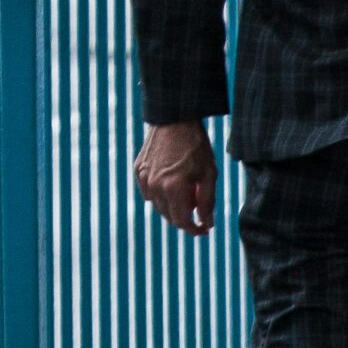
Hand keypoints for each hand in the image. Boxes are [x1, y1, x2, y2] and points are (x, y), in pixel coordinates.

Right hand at [134, 121, 216, 235]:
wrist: (175, 118)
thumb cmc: (196, 145)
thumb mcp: (209, 173)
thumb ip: (207, 202)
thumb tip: (206, 223)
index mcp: (174, 188)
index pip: (182, 222)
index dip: (194, 229)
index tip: (204, 229)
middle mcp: (155, 186)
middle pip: (168, 216)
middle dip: (184, 217)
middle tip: (197, 206)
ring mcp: (144, 178)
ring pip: (157, 205)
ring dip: (171, 205)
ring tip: (185, 190)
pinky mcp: (138, 170)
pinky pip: (148, 192)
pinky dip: (159, 193)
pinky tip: (170, 182)